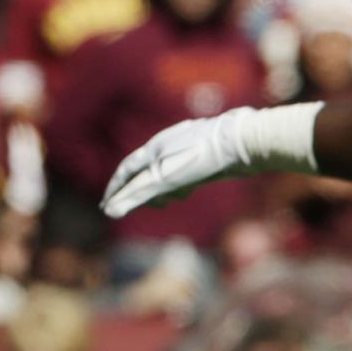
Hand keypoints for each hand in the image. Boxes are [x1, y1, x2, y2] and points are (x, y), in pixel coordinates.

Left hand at [102, 103, 316, 216]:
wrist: (243, 140)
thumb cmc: (240, 141)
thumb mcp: (221, 151)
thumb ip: (213, 157)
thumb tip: (231, 159)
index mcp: (172, 139)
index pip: (144, 158)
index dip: (130, 174)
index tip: (122, 187)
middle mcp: (161, 147)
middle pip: (132, 170)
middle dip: (119, 188)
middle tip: (108, 204)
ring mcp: (163, 162)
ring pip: (133, 183)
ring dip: (120, 198)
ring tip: (111, 208)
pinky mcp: (165, 177)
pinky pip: (139, 192)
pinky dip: (123, 201)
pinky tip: (110, 210)